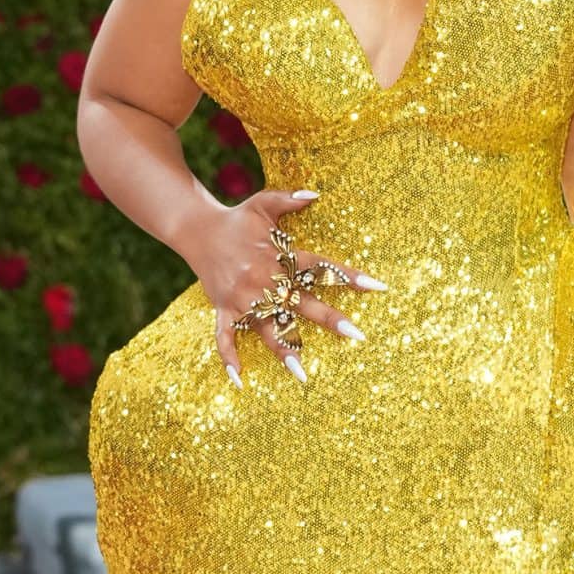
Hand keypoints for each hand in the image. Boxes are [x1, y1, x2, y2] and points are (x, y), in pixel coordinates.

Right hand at [193, 188, 384, 384]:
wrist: (197, 230)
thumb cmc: (236, 219)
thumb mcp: (263, 203)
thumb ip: (290, 199)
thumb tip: (316, 193)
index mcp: (279, 256)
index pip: (321, 266)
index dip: (348, 276)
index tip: (376, 287)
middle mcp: (264, 280)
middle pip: (302, 302)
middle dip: (329, 318)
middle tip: (356, 335)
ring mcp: (243, 297)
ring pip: (267, 328)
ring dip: (284, 351)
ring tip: (302, 374)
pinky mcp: (224, 308)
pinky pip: (225, 337)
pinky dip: (229, 357)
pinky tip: (239, 380)